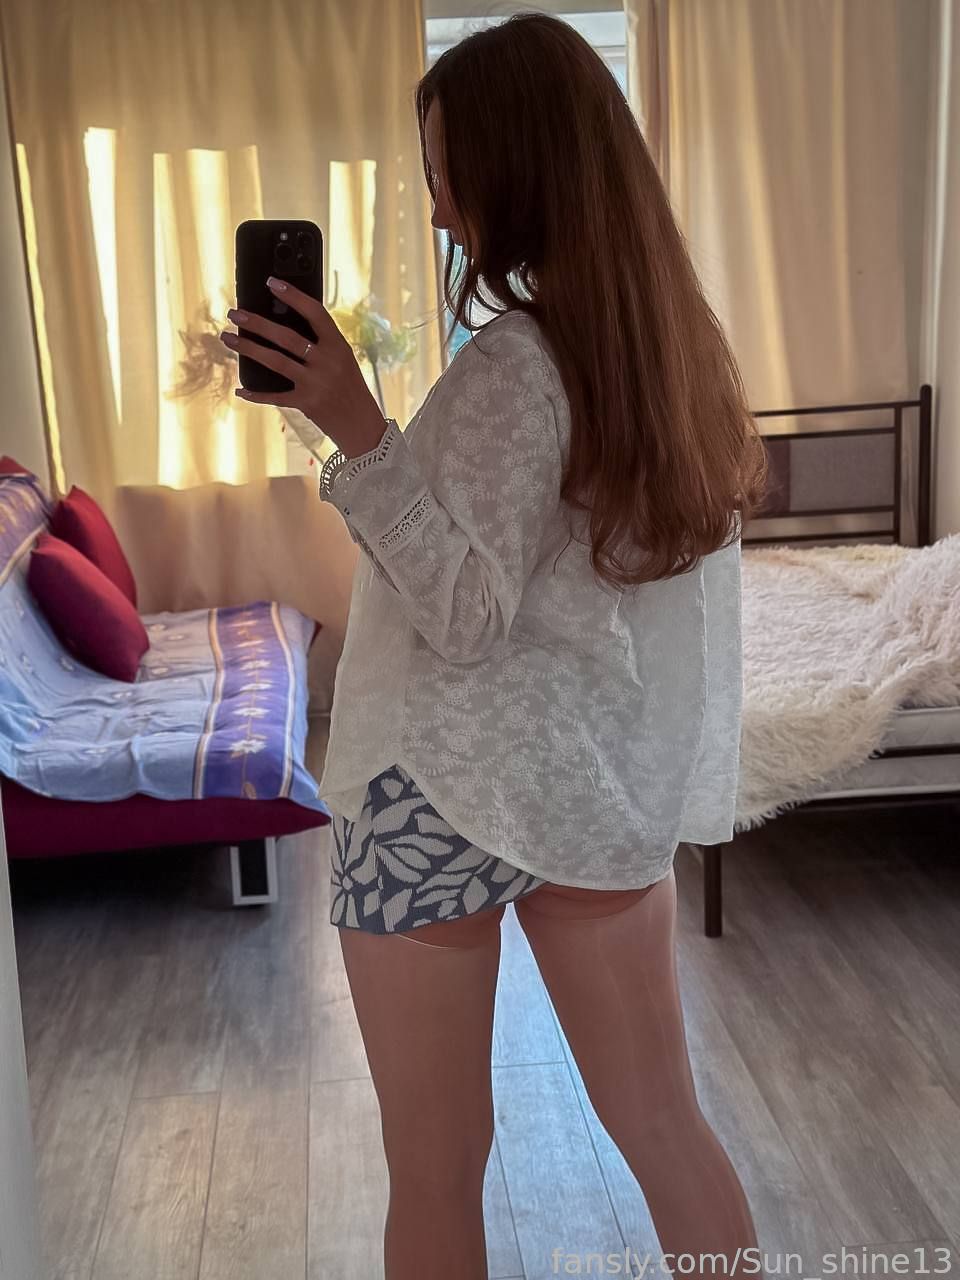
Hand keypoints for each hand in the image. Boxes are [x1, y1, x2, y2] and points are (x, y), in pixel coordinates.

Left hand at [219, 277, 388, 459]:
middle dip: (257, 323)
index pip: (315, 313)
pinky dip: (256, 394)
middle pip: (286, 337)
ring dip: (248, 348)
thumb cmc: (349, 387)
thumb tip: (280, 324)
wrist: (362, 424)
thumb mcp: (342, 360)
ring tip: (228, 338)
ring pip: (275, 361)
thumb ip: (320, 344)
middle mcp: (327, 362)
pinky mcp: (307, 404)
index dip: (293, 296)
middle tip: (234, 313)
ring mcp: (316, 383)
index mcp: (338, 346)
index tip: (272, 283)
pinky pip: (275, 396)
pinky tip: (241, 389)